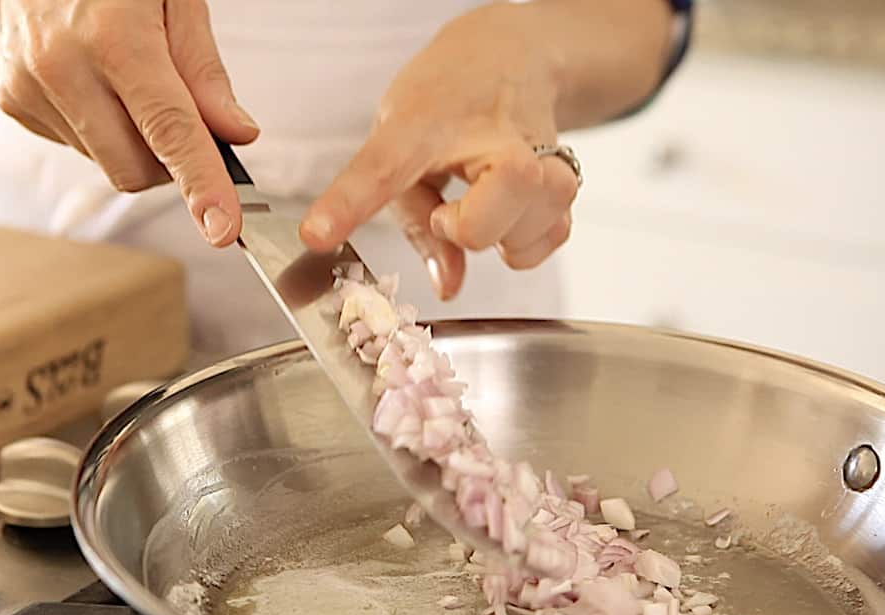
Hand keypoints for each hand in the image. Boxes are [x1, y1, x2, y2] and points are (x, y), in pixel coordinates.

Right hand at [0, 0, 258, 245]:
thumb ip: (203, 69)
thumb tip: (235, 135)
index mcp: (113, 36)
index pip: (169, 131)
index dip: (202, 185)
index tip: (222, 227)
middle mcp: (61, 67)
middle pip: (135, 168)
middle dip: (171, 163)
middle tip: (185, 119)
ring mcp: (27, 87)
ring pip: (106, 162)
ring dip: (133, 142)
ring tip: (127, 76)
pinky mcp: (11, 100)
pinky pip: (75, 145)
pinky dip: (100, 129)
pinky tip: (95, 80)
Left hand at [298, 4, 582, 299]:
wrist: (510, 55)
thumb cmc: (444, 104)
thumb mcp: (403, 142)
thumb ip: (413, 222)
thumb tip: (448, 287)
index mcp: (422, 124)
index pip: (382, 168)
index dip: (348, 206)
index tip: (315, 235)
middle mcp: (492, 135)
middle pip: (488, 215)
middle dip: (468, 230)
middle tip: (450, 210)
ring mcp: (540, 152)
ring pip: (534, 226)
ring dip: (501, 235)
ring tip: (481, 204)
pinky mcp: (568, 174)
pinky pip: (553, 235)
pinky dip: (527, 241)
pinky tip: (507, 217)